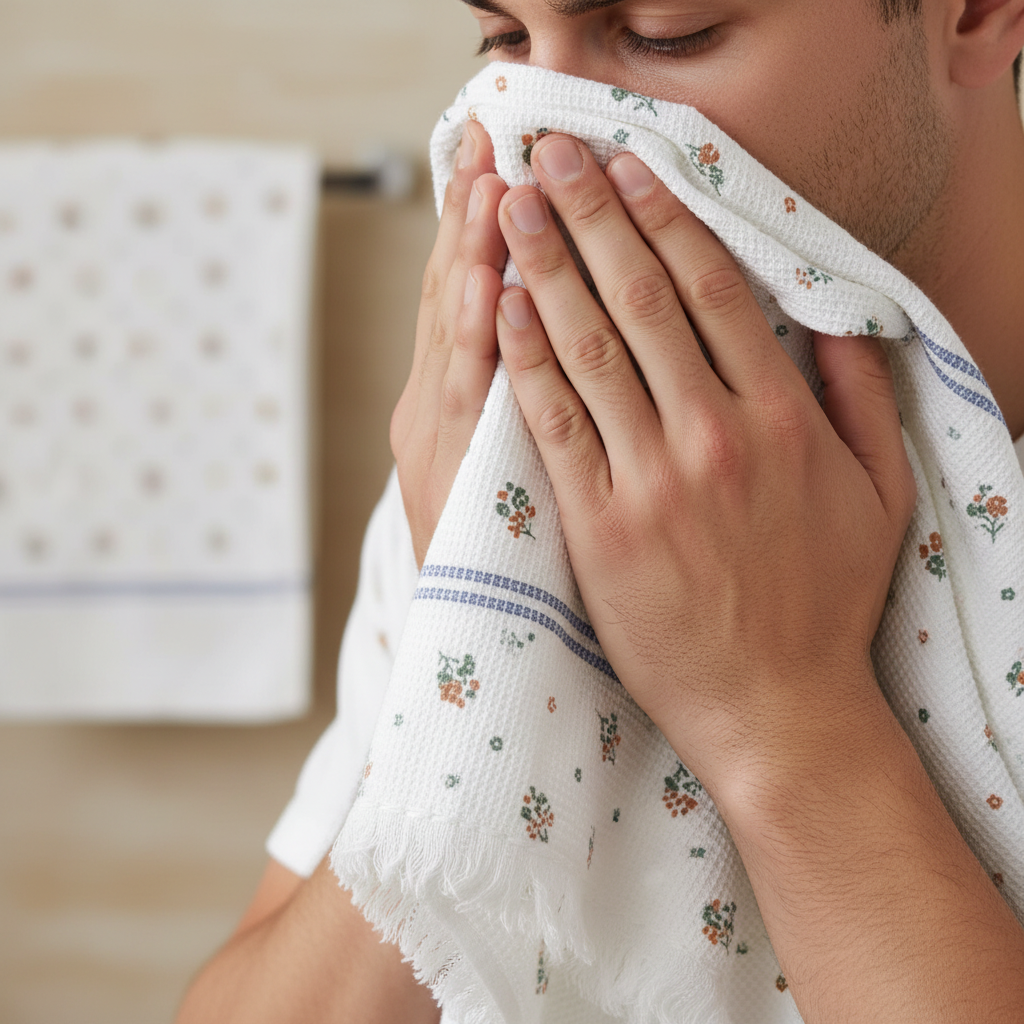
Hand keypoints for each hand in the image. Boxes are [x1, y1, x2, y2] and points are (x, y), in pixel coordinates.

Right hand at [390, 121, 508, 567]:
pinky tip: (489, 287)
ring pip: (458, 335)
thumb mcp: (484, 462)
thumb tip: (530, 323)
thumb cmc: (490, 551)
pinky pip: (473, 406)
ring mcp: (440, 442)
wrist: (461, 641)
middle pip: (457, 294)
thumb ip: (505, 394)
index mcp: (450, 396)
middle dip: (475, 217)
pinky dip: (475, 343)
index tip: (506, 157)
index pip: (472, 290)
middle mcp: (435, 407)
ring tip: (488, 183)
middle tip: (495, 138)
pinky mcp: (451, 485)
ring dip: (473, 254)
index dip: (484, 224)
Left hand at [492, 135, 916, 789]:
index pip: (714, 291)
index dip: (666, 218)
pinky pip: (554, 425)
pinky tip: (501, 306)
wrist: (775, 706)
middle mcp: (714, 436)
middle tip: (553, 156)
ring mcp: (651, 482)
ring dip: (548, 268)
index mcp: (781, 419)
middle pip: (642, 300)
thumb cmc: (825, 603)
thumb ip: (861, 401)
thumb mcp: (879, 496)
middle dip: (592, 217)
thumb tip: (835, 323)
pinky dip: (526, 359)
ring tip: (515, 207)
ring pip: (591, 349)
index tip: (631, 167)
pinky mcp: (599, 527)